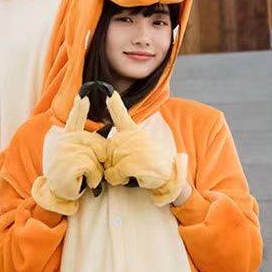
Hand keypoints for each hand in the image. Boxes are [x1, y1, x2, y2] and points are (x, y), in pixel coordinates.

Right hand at [31, 94, 107, 215]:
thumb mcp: (77, 159)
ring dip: (96, 171)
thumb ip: (85, 147)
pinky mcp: (71, 163)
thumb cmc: (70, 178)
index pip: (74, 121)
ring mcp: (66, 152)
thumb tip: (101, 136)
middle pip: (96, 143)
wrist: (57, 195)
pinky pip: (93, 167)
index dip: (79, 109)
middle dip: (100, 158)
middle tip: (89, 171)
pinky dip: (94, 178)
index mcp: (66, 140)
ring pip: (96, 156)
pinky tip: (86, 183)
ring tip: (85, 178)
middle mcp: (64, 143)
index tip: (84, 96)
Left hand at [104, 91, 187, 205]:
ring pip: (108, 164)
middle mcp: (131, 137)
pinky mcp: (132, 163)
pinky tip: (131, 177)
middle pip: (104, 151)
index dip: (114, 104)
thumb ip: (119, 138)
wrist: (166, 177)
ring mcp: (132, 149)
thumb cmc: (148, 163)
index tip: (110, 92)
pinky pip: (113, 173)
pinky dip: (119, 179)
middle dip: (111, 164)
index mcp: (132, 131)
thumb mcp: (135, 146)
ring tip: (132, 172)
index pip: (120, 114)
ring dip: (115, 173)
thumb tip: (108, 117)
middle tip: (129, 166)